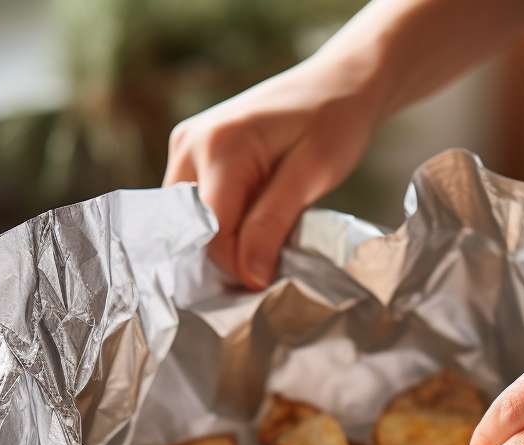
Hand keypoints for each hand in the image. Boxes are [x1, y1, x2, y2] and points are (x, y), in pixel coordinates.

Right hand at [164, 54, 383, 289]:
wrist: (337, 84)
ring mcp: (185, 146)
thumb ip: (273, 223)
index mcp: (218, 146)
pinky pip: (197, 205)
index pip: (210, 233)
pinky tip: (253, 222)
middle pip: (192, 228)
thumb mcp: (312, 175)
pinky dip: (222, 223)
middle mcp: (189, 143)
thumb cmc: (333, 122)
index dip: (238, 266)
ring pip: (190, 220)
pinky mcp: (192, 152)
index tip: (270, 281)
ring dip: (223, 240)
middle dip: (227, 256)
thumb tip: (248, 276)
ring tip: (264, 240)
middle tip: (268, 266)